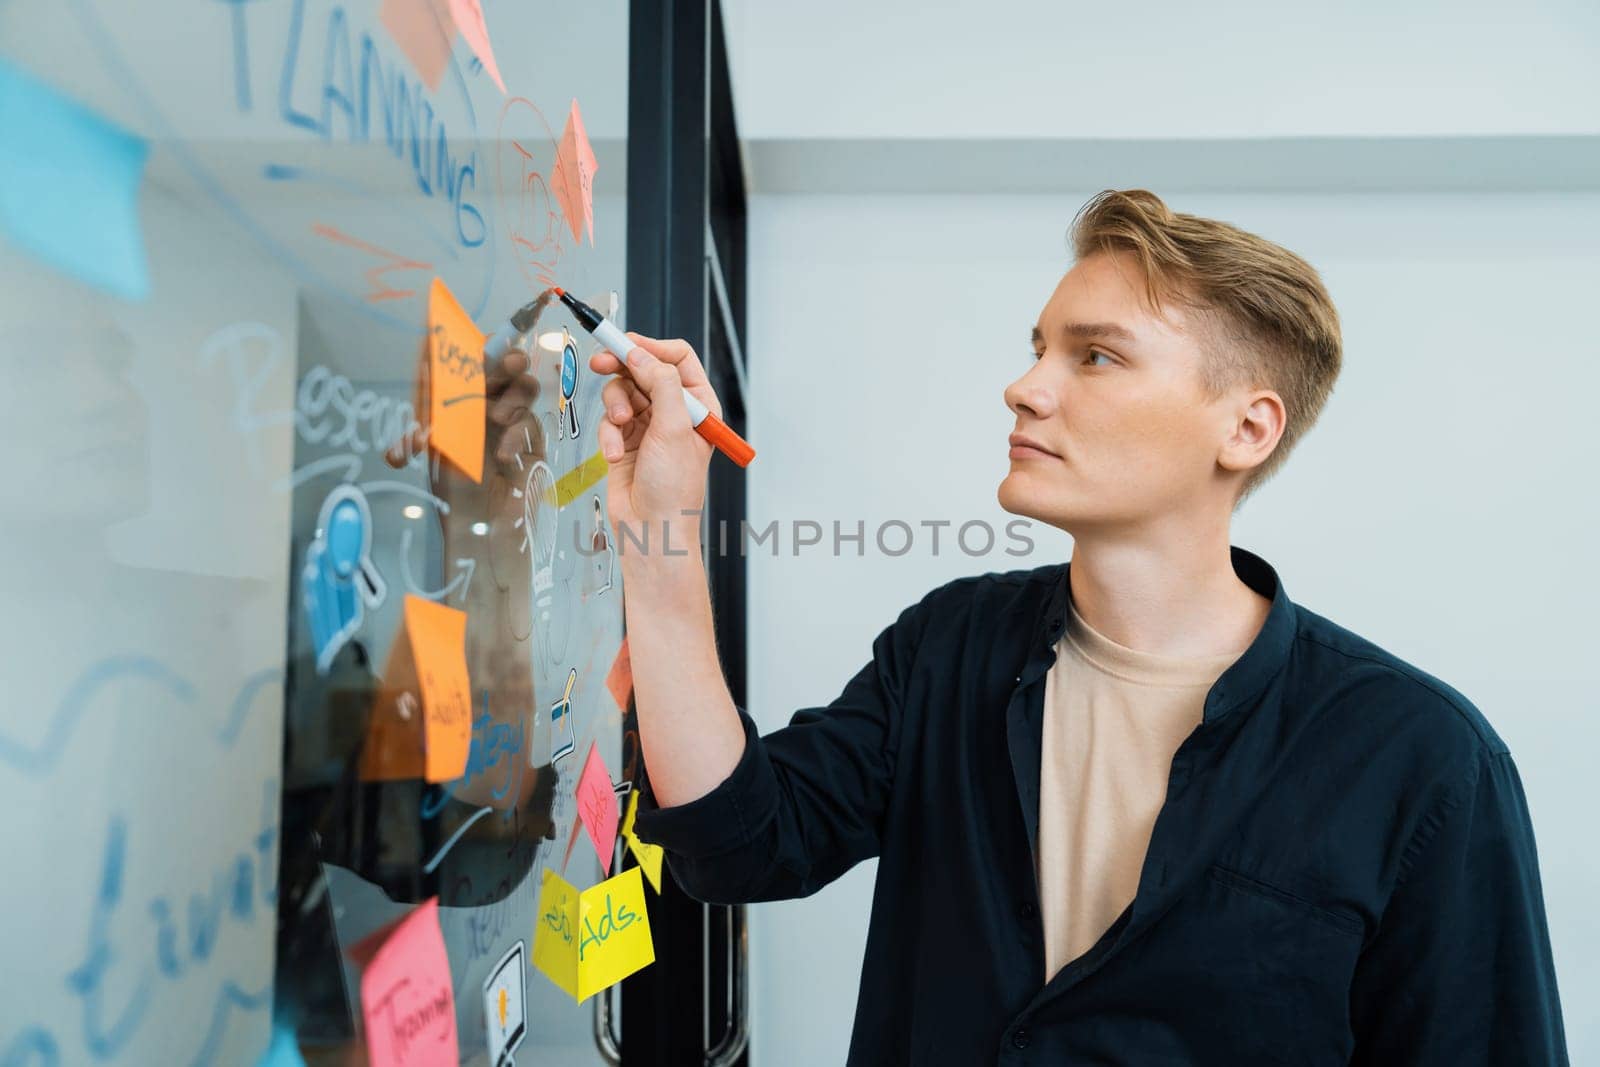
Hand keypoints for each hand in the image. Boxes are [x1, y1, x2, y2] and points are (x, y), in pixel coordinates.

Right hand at [590, 333, 721, 543]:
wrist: (650, 530)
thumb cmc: (674, 489)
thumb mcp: (674, 427)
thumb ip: (659, 383)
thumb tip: (640, 353)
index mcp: (699, 405)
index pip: (677, 358)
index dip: (651, 347)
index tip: (626, 344)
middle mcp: (675, 412)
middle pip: (643, 369)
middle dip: (623, 369)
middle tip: (601, 363)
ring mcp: (649, 425)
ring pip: (622, 392)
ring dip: (615, 406)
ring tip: (619, 425)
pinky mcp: (625, 440)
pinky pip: (608, 420)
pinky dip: (607, 434)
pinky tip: (613, 454)